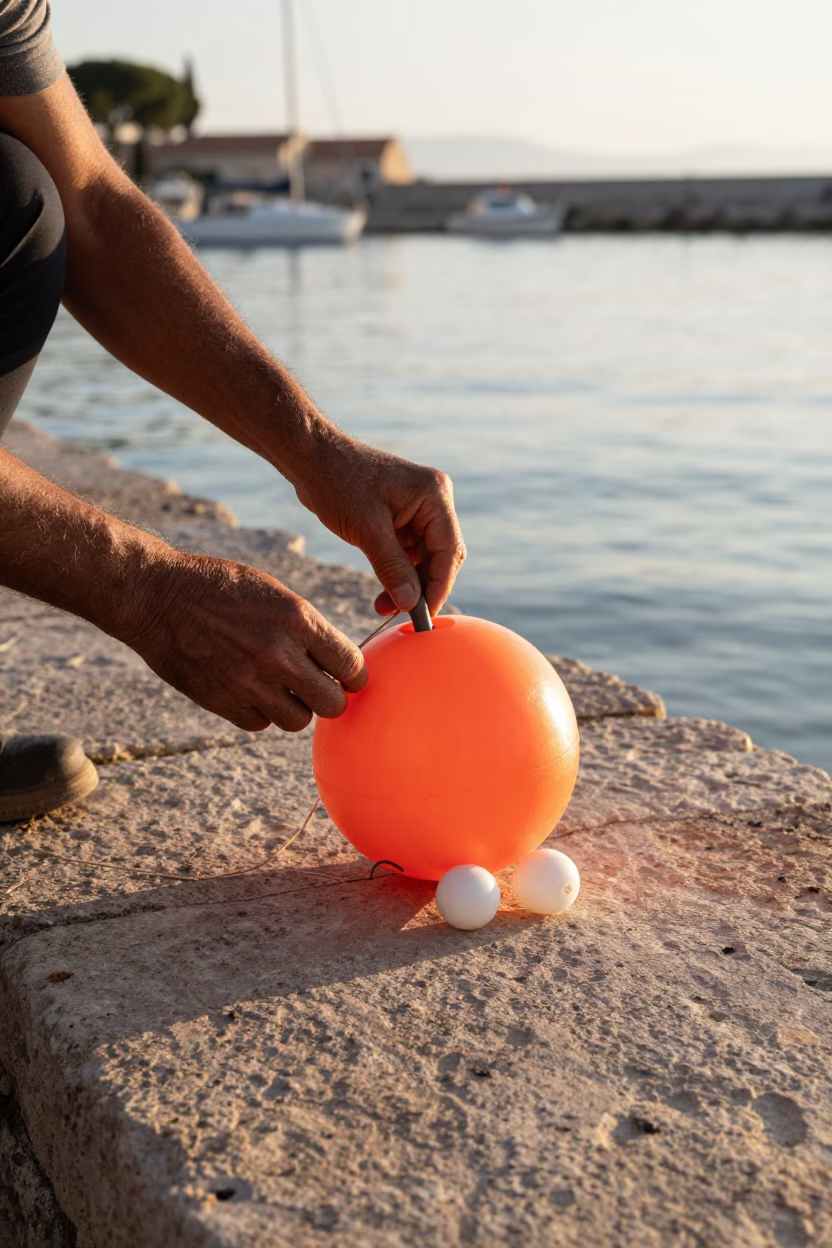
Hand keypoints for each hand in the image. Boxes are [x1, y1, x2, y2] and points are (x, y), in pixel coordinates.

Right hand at [125, 551, 366, 731]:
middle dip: (331, 696)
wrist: (157, 595)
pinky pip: (260, 723)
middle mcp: (279, 654)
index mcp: (298, 619)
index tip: (345, 673)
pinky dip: (261, 712)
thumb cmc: (221, 587)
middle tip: (318, 685)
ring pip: (298, 720)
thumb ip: (309, 630)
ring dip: (295, 706)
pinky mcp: (222, 701)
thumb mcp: (276, 594)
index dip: (353, 674)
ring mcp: (250, 681)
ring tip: (281, 686)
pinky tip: (250, 690)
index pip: (352, 666)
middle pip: (333, 704)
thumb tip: (340, 665)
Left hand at [291, 429, 466, 615]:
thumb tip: (411, 604)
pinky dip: (398, 573)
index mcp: (434, 496)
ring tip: (383, 606)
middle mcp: (433, 501)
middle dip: (422, 587)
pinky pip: (408, 552)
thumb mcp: (366, 529)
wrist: (311, 458)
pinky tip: (383, 591)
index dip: (439, 586)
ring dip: (408, 584)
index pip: (448, 550)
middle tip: (400, 614)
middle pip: (441, 556)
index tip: (424, 616)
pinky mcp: (402, 516)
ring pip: (424, 558)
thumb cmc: (337, 482)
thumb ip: (392, 567)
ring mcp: (418, 508)